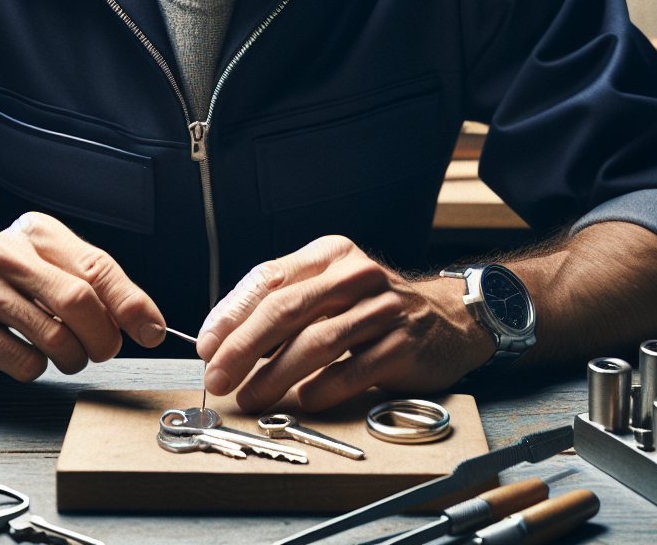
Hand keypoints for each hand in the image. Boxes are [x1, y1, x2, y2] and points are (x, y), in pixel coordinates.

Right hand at [0, 211, 165, 381]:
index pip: (97, 266)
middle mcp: (5, 252)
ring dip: (72, 357)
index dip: (130, 304)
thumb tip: (149, 323)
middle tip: (105, 350)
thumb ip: (100, 291)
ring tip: (64, 353)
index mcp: (37, 232)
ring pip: (55, 336)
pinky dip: (36, 368)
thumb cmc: (5, 293)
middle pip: (78, 300)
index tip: (151, 330)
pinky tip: (24, 353)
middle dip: (102, 337)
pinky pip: (25, 361)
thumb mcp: (53, 275)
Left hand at [196, 236, 494, 412]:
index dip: (233, 313)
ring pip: (317, 341)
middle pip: (287, 309)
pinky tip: (304, 401)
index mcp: (329, 255)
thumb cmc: (374, 307)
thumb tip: (225, 341)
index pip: (269, 278)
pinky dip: (325, 387)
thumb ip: (287, 305)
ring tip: (250, 397)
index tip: (207, 345)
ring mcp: (382, 308)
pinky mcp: (403, 344)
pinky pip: (355, 369)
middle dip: (244, 347)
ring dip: (276, 374)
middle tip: (217, 376)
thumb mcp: (331, 289)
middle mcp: (355, 275)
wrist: (450, 318)